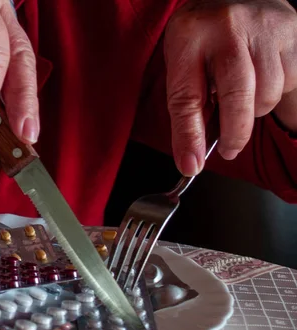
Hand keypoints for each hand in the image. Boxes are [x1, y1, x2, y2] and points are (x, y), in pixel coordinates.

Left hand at [163, 0, 296, 175]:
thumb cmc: (202, 38)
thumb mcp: (181, 64)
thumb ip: (186, 106)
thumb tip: (191, 160)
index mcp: (188, 36)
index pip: (187, 96)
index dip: (188, 136)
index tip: (191, 165)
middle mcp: (227, 26)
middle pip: (237, 96)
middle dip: (234, 133)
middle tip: (227, 149)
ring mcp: (263, 26)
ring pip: (266, 93)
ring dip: (253, 109)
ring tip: (239, 97)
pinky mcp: (291, 31)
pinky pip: (287, 81)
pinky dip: (271, 92)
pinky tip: (259, 80)